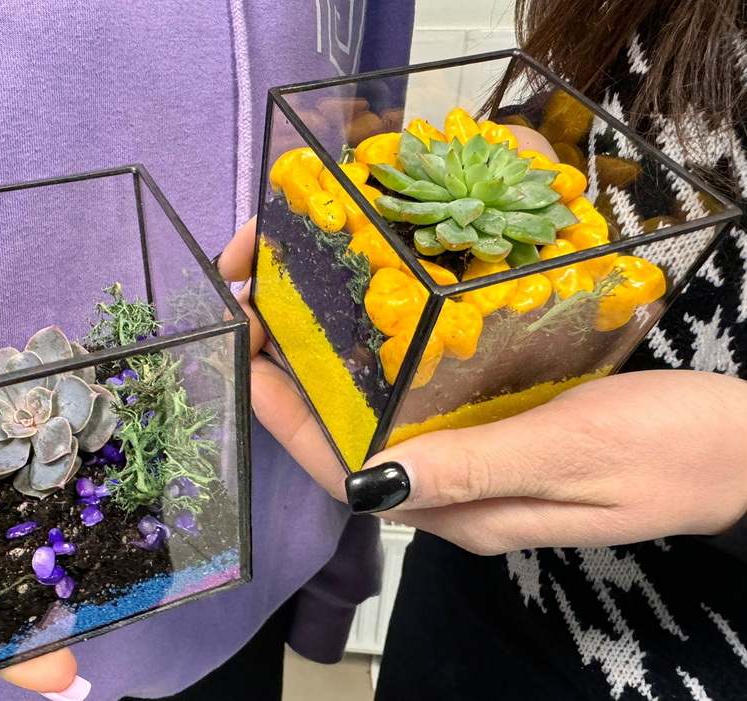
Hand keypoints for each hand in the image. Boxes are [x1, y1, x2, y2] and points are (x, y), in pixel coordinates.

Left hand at [218, 222, 746, 555]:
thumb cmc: (673, 449)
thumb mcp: (575, 451)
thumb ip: (475, 467)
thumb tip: (372, 481)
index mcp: (464, 509)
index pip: (346, 471)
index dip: (289, 417)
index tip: (249, 353)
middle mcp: (455, 493)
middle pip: (349, 444)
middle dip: (296, 383)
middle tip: (259, 308)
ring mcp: (476, 464)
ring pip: (378, 422)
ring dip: (331, 370)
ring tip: (295, 307)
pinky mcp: (498, 435)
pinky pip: (420, 405)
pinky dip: (383, 365)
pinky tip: (372, 325)